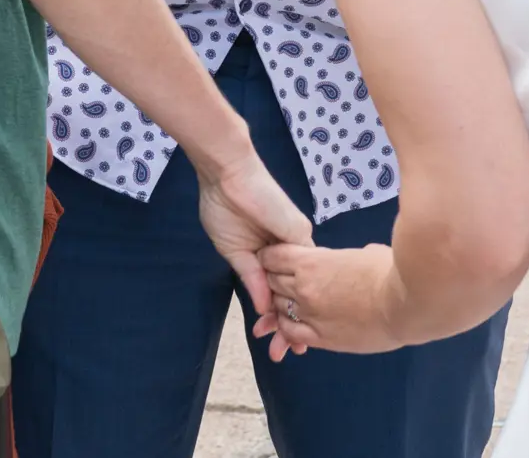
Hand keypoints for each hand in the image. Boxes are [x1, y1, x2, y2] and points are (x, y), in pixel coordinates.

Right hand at [194, 149, 313, 339]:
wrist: (228, 174)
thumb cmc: (225, 206)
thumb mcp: (235, 251)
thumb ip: (252, 278)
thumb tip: (261, 307)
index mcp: (272, 250)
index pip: (280, 288)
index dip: (279, 314)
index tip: (278, 341)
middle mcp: (290, 247)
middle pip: (295, 291)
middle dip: (291, 324)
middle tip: (287, 352)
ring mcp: (298, 241)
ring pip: (303, 284)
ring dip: (297, 315)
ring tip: (294, 346)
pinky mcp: (300, 234)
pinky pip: (303, 268)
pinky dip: (299, 294)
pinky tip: (296, 319)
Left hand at [253, 242, 401, 359]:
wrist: (405, 304)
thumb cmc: (389, 271)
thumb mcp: (363, 252)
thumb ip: (345, 258)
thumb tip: (352, 261)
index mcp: (312, 262)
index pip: (274, 257)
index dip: (272, 256)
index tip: (276, 258)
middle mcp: (303, 288)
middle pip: (272, 282)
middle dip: (275, 279)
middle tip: (283, 280)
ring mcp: (310, 315)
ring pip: (278, 308)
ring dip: (281, 304)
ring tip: (291, 303)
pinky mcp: (322, 339)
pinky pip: (291, 333)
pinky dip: (287, 328)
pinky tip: (294, 325)